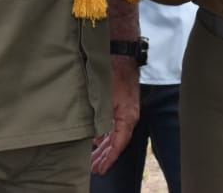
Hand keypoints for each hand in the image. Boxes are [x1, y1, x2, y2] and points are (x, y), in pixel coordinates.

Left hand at [91, 55, 139, 174]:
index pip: (119, 143)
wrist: (121, 54)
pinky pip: (114, 126)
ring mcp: (126, 111)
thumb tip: (95, 137)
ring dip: (105, 147)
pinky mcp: (121, 106)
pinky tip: (96, 141)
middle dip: (105, 156)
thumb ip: (101, 120)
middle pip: (117, 142)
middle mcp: (129, 117)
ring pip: (115, 135)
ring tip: (94, 160)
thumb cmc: (114, 73)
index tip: (102, 168)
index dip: (110, 157)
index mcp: (128, 117)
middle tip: (94, 169)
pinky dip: (106, 135)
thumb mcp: (105, 99)